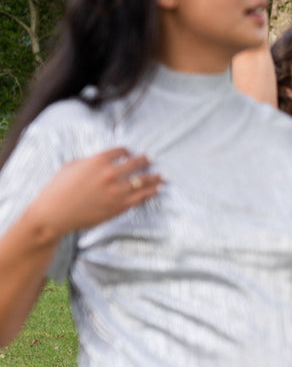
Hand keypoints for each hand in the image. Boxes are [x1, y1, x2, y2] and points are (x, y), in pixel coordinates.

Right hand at [34, 148, 161, 236]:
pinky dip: (150, 193)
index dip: (127, 151)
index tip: (130, 153)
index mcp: (98, 161)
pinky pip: (140, 198)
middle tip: (151, 160)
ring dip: (155, 178)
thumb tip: (103, 161)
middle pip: (136, 164)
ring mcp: (116, 192)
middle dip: (146, 161)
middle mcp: (110, 174)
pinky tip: (156, 190)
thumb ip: (90, 161)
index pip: (121, 151)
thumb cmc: (57, 189)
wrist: (54, 215)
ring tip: (162, 177)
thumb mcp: (71, 167)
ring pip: (143, 182)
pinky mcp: (119, 207)